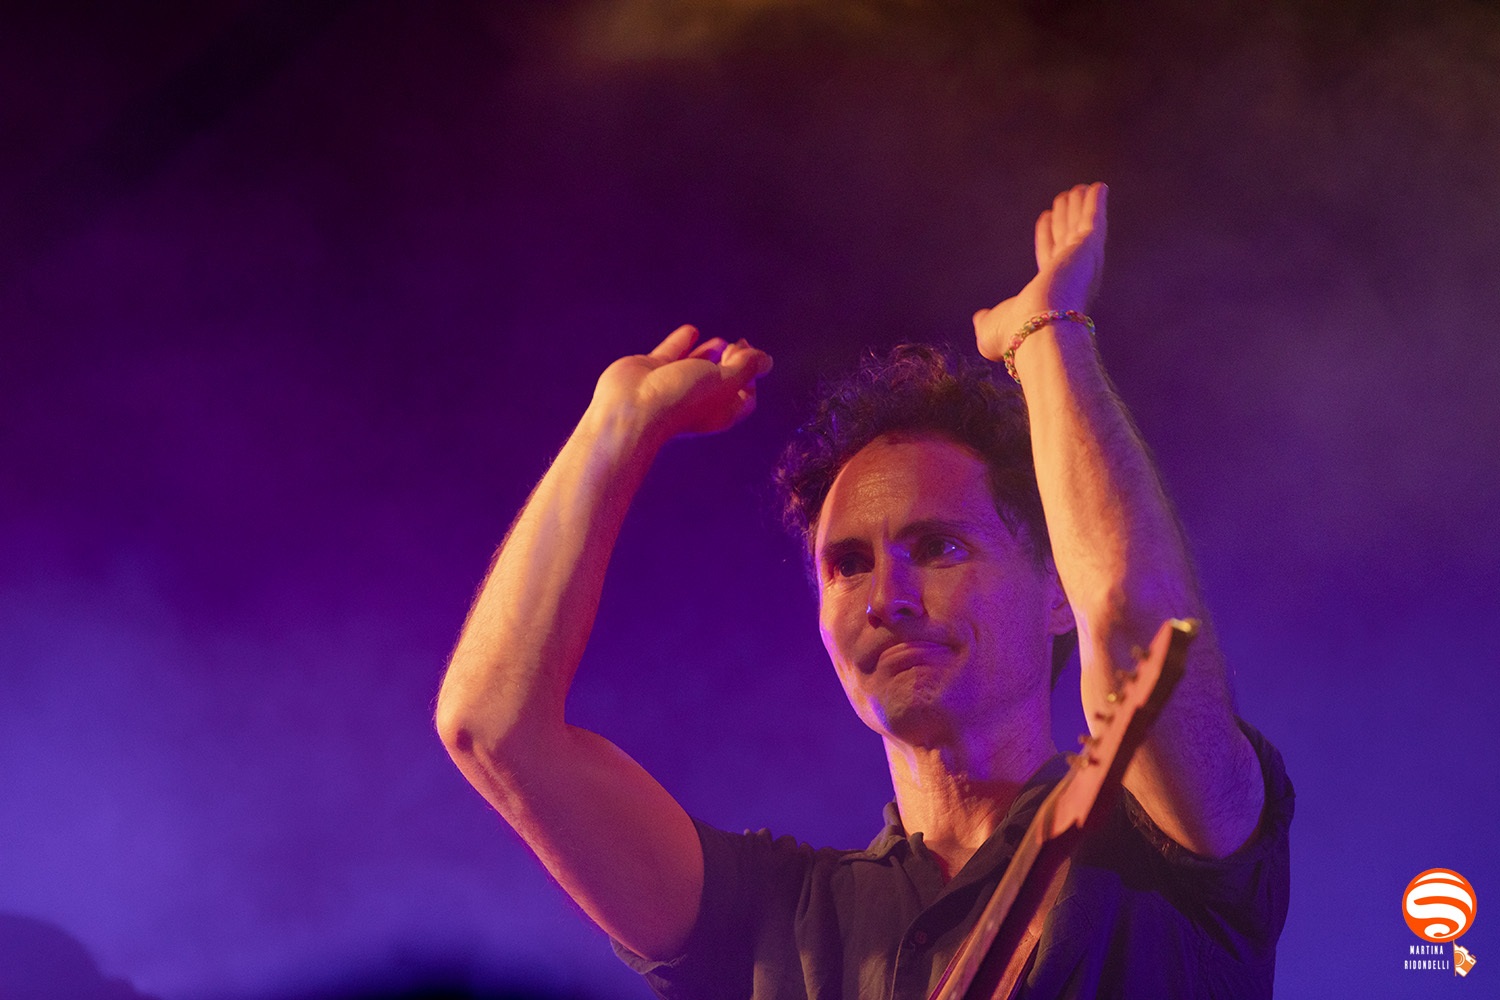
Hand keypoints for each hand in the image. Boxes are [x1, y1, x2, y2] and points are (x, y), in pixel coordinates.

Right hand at [592, 325, 773, 442]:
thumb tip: (766, 360)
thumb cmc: (680, 400)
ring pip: (697, 367)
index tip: (750, 354)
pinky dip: (681, 342)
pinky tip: (691, 331)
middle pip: (722, 381)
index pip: (745, 395)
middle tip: (737, 345)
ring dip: (710, 354)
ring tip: (722, 342)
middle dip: (733, 363)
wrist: (630, 407)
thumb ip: (746, 367)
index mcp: (719, 411)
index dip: (752, 375)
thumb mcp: (724, 381)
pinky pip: (671, 353)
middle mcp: (698, 400)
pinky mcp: (652, 370)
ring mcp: (673, 385)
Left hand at [973, 182, 1107, 362]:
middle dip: (1065, 219)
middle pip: (1066, 239)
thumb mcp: (991, 327)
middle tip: (1064, 198)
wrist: (1037, 331)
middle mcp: (1070, 277)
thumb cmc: (1015, 336)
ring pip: (1080, 228)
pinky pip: (1094, 219)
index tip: (1044, 218)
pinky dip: (1096, 203)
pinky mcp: (1089, 249)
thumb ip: (985, 319)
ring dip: (1079, 208)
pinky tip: (1099, 186)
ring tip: (1078, 189)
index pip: (1047, 257)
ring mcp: (1081, 263)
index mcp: (1051, 292)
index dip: (1046, 237)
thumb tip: (978, 317)